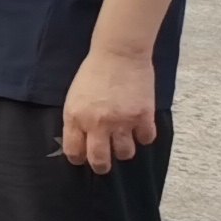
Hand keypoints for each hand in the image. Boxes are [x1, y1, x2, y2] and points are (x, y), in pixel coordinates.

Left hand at [61, 46, 160, 174]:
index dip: (78, 158)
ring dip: (124, 151)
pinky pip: (146, 139)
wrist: (119, 54)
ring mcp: (122, 121)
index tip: (83, 158)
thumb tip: (80, 140)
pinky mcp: (143, 116)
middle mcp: (98, 124)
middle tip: (103, 165)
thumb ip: (76, 120)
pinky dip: (144, 137)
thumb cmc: (93, 73)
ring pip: (125, 153)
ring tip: (123, 141)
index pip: (74, 151)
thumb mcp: (73, 98)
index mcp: (75, 118)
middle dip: (101, 166)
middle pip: (100, 160)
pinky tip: (140, 129)